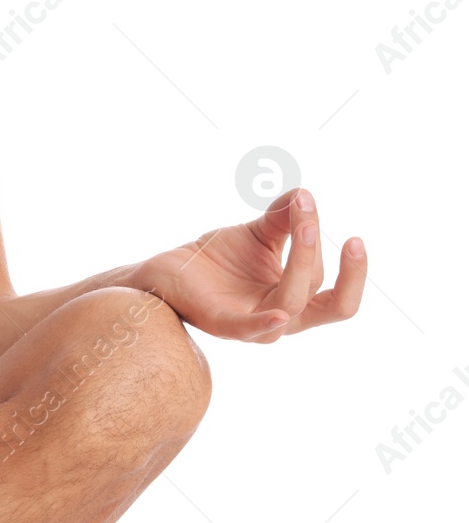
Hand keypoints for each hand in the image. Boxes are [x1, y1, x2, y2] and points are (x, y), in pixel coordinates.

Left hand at [137, 188, 365, 341]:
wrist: (170, 268)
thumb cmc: (218, 257)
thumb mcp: (259, 233)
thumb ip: (286, 218)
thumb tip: (305, 193)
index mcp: (294, 300)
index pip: (331, 290)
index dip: (350, 270)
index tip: (354, 238)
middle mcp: (278, 318)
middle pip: (319, 299)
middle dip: (318, 256)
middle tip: (310, 222)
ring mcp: (250, 324)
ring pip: (290, 305)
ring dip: (301, 264)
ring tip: (301, 227)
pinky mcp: (221, 323)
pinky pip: (247, 329)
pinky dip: (263, 324)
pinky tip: (279, 315)